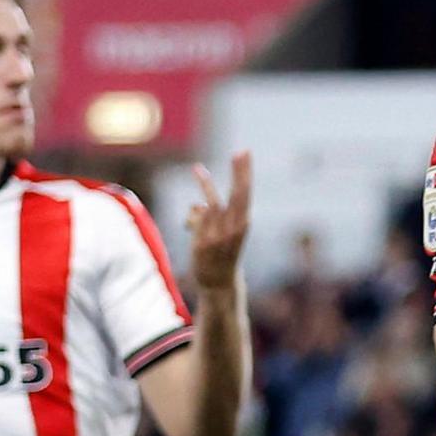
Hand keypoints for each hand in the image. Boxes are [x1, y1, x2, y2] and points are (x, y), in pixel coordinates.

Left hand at [188, 151, 253, 290]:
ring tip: (197, 169)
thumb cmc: (221, 254)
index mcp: (243, 223)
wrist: (219, 283)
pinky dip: (193, 217)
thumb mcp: (220, 232)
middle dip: (240, 172)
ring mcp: (220, 236)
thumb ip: (209, 217)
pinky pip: (197, 217)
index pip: (244, 193)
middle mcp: (236, 229)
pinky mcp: (204, 243)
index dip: (244, 173)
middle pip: (238, 195)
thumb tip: (194, 208)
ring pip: (211, 203)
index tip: (244, 152)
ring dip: (205, 187)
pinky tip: (191, 222)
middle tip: (241, 152)